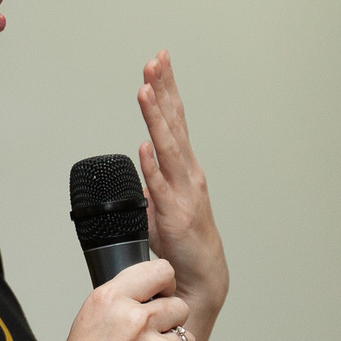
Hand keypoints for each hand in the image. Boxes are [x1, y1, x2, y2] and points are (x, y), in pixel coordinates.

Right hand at [38, 258, 196, 340]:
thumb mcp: (86, 323)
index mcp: (109, 300)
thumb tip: (153, 295)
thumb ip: (120, 304)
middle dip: (167, 322)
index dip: (163, 285)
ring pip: (186, 339)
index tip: (158, 296)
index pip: (161, 270)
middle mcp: (135, 321)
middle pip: (179, 306)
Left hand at [136, 52, 227, 325]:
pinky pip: (159, 187)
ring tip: (145, 90)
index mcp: (183, 168)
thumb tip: (143, 159)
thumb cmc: (181, 245)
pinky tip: (144, 146)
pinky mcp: (174, 216)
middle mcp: (187, 174)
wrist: (198, 281)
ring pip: (167, 147)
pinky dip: (152, 166)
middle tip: (156, 60)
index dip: (165, 91)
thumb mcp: (164, 203)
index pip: (174, 121)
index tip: (157, 63)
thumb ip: (155, 179)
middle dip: (164, 90)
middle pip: (174, 124)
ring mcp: (182, 193)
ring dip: (156, 118)